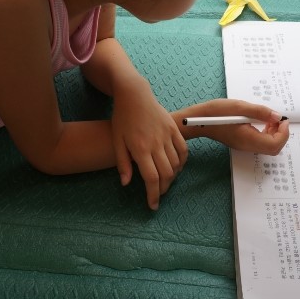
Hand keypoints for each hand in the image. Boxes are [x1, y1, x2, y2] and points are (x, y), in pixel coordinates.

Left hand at [111, 78, 187, 209]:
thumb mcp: (117, 141)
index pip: (151, 178)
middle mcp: (156, 143)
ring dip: (172, 177)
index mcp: (140, 148)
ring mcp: (167, 135)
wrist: (134, 94)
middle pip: (166, 174)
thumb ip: (123, 163)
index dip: (153, 194)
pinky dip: (182, 162)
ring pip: (176, 164)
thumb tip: (126, 183)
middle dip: (163, 189)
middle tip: (158, 194)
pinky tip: (176, 167)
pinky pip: (183, 150)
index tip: (152, 205)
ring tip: (165, 182)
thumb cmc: (122, 117)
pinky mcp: (174, 129)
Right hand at [175, 99, 288, 154]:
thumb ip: (260, 112)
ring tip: (270, 119)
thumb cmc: (216, 112)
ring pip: (268, 147)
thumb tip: (278, 117)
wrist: (198, 120)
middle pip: (274, 148)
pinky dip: (266, 134)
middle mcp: (248, 146)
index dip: (284, 133)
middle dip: (281, 134)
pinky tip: (261, 122)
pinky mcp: (242, 142)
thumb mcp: (240, 106)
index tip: (282, 119)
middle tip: (278, 119)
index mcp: (248, 139)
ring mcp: (244, 146)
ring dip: (274, 134)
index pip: (275, 144)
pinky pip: (260, 143)